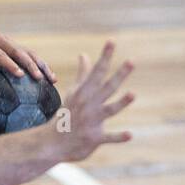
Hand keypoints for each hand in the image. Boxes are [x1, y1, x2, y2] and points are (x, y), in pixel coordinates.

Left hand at [0, 30, 55, 106]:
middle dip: (29, 64)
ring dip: (40, 64)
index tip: (20, 75)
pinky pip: (28, 53)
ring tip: (52, 80)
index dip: (9, 63)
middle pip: (17, 50)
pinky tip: (49, 78)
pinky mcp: (11, 43)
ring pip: (27, 51)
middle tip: (39, 79)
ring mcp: (6, 39)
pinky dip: (39, 64)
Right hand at [54, 40, 134, 161]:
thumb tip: (84, 54)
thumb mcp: (74, 93)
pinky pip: (108, 137)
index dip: (105, 56)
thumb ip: (83, 74)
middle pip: (107, 87)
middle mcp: (89, 104)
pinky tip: (130, 135)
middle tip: (132, 61)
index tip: (112, 41)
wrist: (52, 142)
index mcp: (85, 93)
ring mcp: (91, 121)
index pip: (97, 71)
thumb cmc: (66, 115)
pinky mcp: (94, 138)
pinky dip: (118, 137)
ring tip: (133, 94)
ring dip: (120, 103)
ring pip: (109, 110)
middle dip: (119, 75)